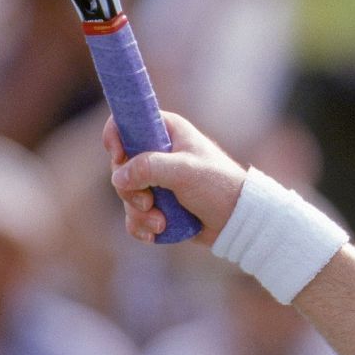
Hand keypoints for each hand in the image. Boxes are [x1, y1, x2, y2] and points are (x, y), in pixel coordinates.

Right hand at [105, 112, 244, 246]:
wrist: (238, 220)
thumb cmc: (218, 186)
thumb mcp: (184, 172)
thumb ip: (149, 168)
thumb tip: (117, 177)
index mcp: (167, 131)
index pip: (127, 122)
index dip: (116, 137)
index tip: (118, 157)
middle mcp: (158, 152)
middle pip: (120, 166)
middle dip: (130, 190)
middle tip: (149, 201)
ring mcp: (157, 180)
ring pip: (126, 194)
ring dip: (139, 213)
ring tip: (161, 222)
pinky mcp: (157, 205)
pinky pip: (133, 215)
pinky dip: (140, 226)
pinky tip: (157, 233)